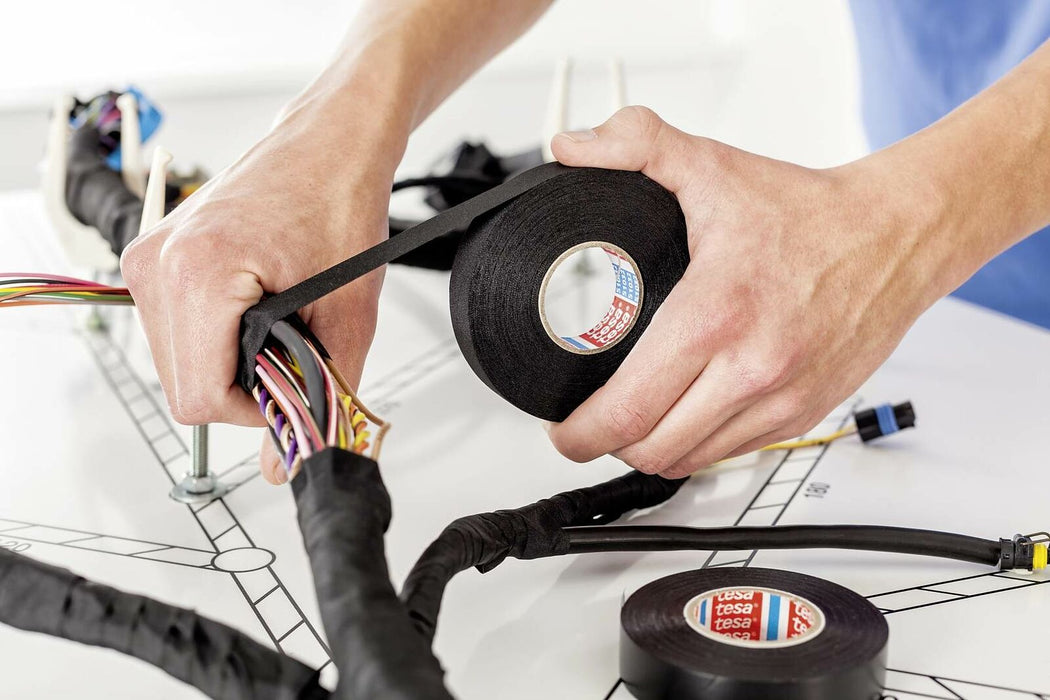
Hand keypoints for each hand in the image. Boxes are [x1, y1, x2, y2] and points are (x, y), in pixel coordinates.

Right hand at [121, 98, 398, 483]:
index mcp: (197, 273)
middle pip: (181, 387)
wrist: (331, 142)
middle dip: (240, 388)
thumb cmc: (341, 201)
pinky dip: (215, 336)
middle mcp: (158, 264)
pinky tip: (254, 308)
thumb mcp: (348, 313)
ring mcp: (149, 258)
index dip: (253, 412)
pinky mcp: (155, 255)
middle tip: (291, 352)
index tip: (289, 388)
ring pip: (176, 363)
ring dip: (226, 361)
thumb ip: (321, 395)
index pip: (200, 398)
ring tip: (276, 319)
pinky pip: (175, 330)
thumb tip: (286, 461)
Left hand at [546, 106, 945, 477]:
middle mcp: (751, 368)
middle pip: (652, 448)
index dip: (581, 433)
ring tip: (629, 424)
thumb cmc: (807, 212)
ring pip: (690, 461)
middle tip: (587, 425)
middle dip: (606, 445)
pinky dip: (698, 446)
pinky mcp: (804, 413)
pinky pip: (733, 454)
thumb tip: (573, 147)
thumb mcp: (712, 166)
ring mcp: (781, 399)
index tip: (562, 428)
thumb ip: (637, 144)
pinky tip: (681, 419)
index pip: (629, 408)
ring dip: (650, 451)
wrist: (895, 235)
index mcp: (716, 315)